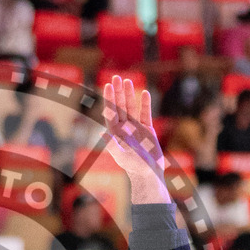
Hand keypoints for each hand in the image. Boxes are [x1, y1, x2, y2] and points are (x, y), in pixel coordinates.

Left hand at [102, 76, 169, 204]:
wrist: (148, 173)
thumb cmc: (133, 167)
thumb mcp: (121, 156)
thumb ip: (112, 145)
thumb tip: (102, 133)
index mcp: (115, 132)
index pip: (111, 112)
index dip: (109, 99)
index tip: (108, 86)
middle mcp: (124, 127)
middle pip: (120, 106)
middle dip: (118, 92)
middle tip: (116, 77)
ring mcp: (135, 127)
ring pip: (131, 107)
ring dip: (129, 94)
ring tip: (127, 80)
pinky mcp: (147, 129)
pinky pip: (145, 113)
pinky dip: (145, 103)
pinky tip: (144, 92)